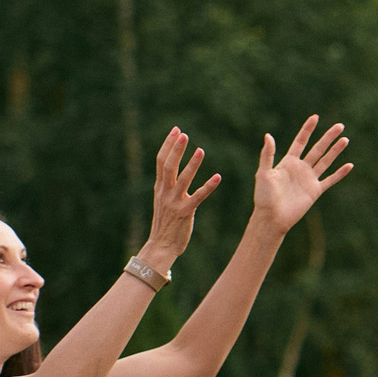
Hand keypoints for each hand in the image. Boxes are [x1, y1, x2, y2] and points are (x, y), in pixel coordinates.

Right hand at [139, 127, 219, 265]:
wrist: (161, 246)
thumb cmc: (165, 223)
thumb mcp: (162, 201)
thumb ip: (166, 186)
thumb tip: (169, 171)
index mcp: (159, 188)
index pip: (161, 161)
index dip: (168, 145)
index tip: (176, 130)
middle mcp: (165, 192)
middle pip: (168, 166)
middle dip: (176, 149)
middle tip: (184, 134)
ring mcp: (174, 202)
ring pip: (183, 179)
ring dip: (192, 164)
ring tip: (200, 150)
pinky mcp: (186, 212)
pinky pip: (199, 196)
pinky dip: (209, 186)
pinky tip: (218, 177)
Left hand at [253, 116, 352, 232]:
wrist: (272, 217)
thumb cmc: (264, 196)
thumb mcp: (263, 173)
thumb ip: (267, 155)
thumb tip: (268, 136)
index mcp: (288, 162)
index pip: (301, 141)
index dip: (308, 129)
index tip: (315, 117)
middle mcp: (300, 168)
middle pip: (317, 148)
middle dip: (328, 137)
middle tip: (340, 126)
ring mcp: (309, 179)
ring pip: (325, 161)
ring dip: (336, 151)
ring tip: (345, 139)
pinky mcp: (315, 191)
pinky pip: (330, 180)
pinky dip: (340, 173)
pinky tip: (349, 165)